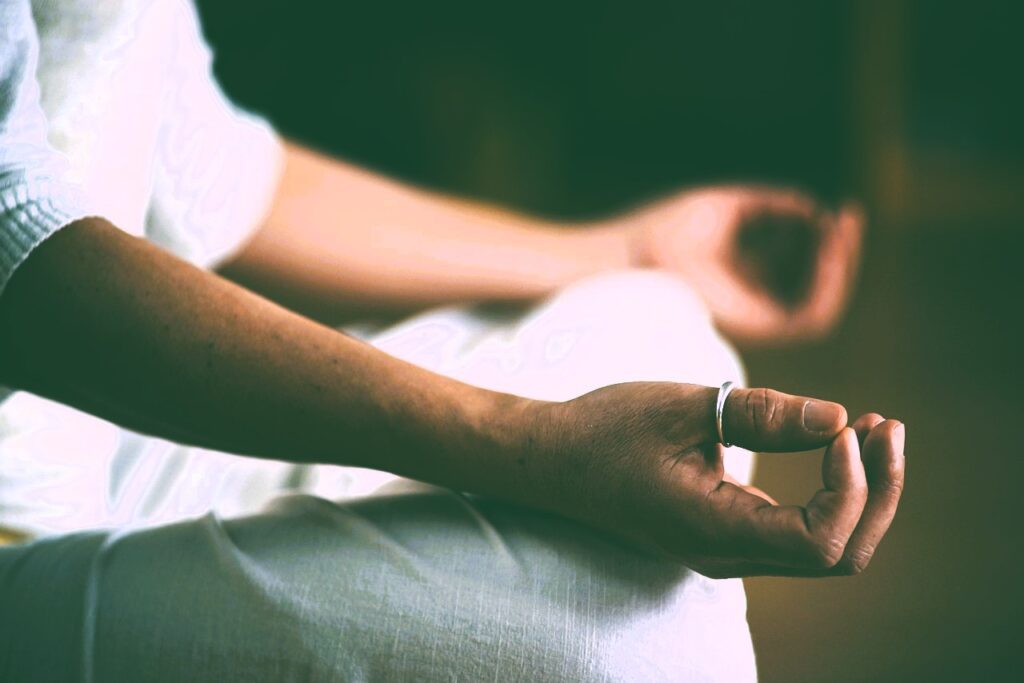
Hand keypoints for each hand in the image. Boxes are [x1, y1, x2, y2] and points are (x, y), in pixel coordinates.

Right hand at [524, 382, 904, 577]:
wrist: (553, 460)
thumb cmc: (606, 429)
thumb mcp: (684, 407)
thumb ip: (763, 415)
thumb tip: (839, 418)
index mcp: (713, 529)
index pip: (820, 541)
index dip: (852, 487)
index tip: (843, 428)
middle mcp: (727, 554)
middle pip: (839, 555)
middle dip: (879, 492)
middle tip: (887, 425)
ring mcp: (728, 549)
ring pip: (826, 549)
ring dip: (863, 493)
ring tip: (874, 429)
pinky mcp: (728, 532)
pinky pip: (801, 530)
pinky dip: (832, 492)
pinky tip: (838, 444)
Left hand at [626, 187, 862, 343]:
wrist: (631, 256)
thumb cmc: (662, 230)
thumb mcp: (728, 207)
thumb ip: (772, 205)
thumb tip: (813, 209)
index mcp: (744, 274)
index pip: (800, 263)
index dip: (825, 239)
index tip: (836, 209)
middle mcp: (753, 300)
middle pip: (815, 284)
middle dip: (840, 251)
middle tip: (849, 217)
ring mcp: (755, 318)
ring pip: (819, 304)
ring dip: (840, 268)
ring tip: (841, 232)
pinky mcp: (754, 332)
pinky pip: (808, 319)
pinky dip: (827, 288)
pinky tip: (829, 253)